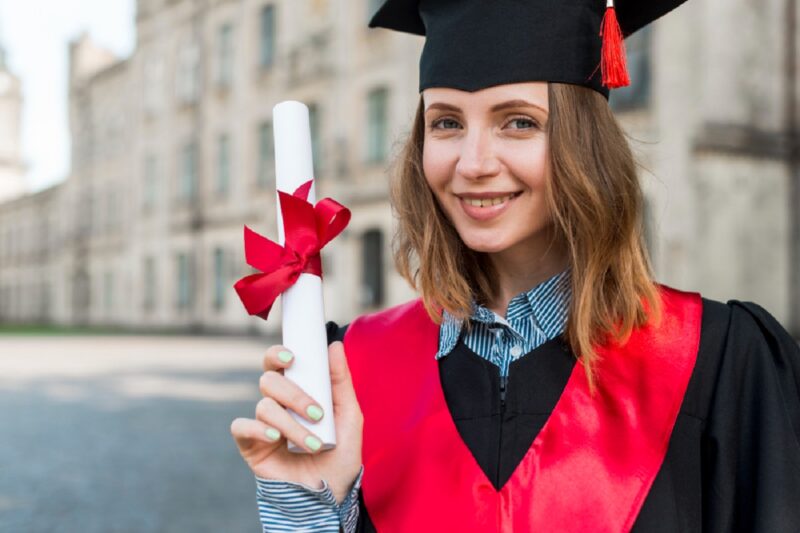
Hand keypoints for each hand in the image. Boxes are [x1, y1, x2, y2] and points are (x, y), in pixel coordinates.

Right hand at [230, 341, 363, 504]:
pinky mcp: (251, 446)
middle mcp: (277, 404)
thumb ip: (341, 382)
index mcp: (297, 391)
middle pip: (269, 381)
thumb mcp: (349, 417)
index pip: (278, 363)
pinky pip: (241, 427)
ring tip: (314, 445)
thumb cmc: (340, 455)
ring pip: (264, 407)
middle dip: (294, 394)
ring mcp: (263, 424)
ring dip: (291, 424)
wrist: (330, 495)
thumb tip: (334, 346)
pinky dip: (257, 428)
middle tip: (316, 413)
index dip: (277, 354)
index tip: (292, 357)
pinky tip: (275, 437)